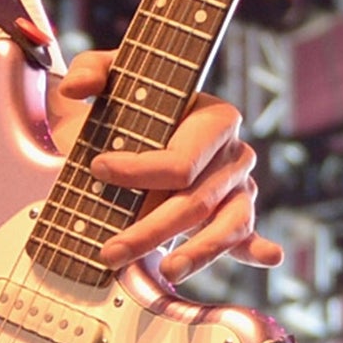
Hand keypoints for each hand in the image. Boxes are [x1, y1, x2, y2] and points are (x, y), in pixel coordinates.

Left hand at [54, 48, 282, 281]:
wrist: (135, 131)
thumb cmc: (128, 104)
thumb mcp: (108, 79)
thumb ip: (90, 70)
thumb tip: (76, 88)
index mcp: (215, 118)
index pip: (180, 159)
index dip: (138, 171)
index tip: (98, 171)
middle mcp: (234, 154)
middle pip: (197, 201)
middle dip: (152, 229)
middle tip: (111, 251)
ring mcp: (239, 188)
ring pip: (227, 225)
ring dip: (198, 253)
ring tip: (167, 271)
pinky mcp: (236, 215)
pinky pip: (248, 235)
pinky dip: (257, 249)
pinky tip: (267, 257)